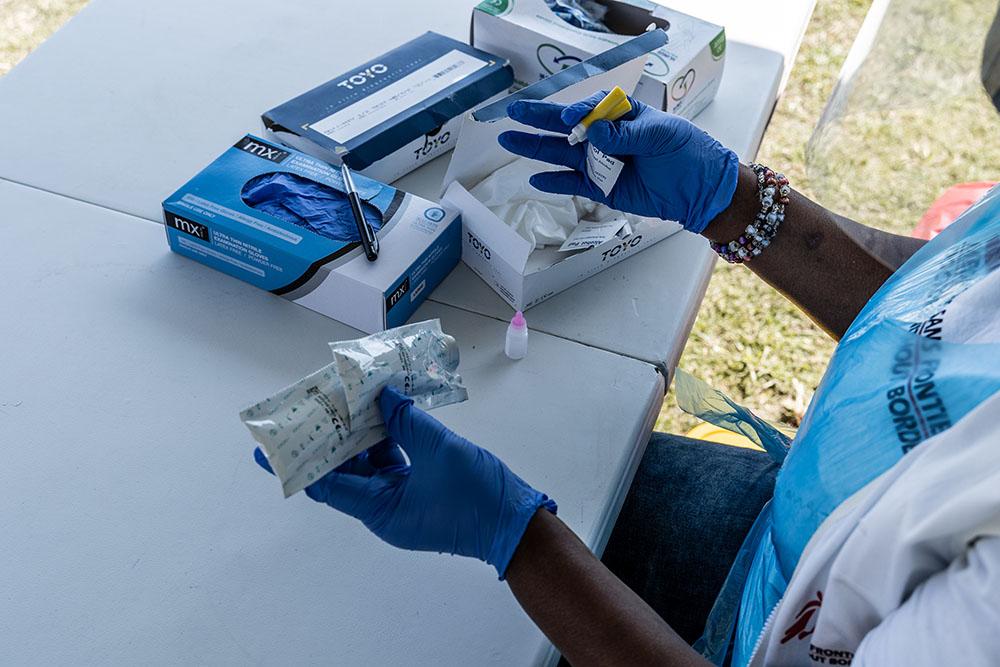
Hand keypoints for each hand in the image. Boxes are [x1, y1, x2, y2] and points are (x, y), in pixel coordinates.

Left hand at [254, 386, 555, 578]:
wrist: (520, 525)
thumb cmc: (478, 495)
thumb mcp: (440, 449)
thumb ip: (407, 420)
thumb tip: (381, 396)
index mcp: (380, 510)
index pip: (326, 485)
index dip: (298, 464)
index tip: (269, 450)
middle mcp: (384, 509)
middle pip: (346, 472)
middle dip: (331, 439)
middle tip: (316, 407)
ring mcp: (403, 502)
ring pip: (371, 465)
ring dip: (362, 435)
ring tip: (350, 401)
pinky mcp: (421, 492)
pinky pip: (394, 464)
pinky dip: (388, 440)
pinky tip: (387, 412)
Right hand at [498, 91, 739, 233]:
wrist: (700, 189)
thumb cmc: (686, 153)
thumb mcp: (661, 135)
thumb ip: (626, 134)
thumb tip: (594, 131)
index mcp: (622, 115)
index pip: (590, 109)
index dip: (576, 113)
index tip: (568, 120)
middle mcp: (606, 137)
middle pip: (566, 127)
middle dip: (539, 119)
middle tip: (513, 111)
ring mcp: (601, 163)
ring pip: (562, 154)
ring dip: (535, 148)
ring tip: (509, 140)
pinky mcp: (602, 188)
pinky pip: (573, 183)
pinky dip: (554, 182)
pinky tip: (535, 178)